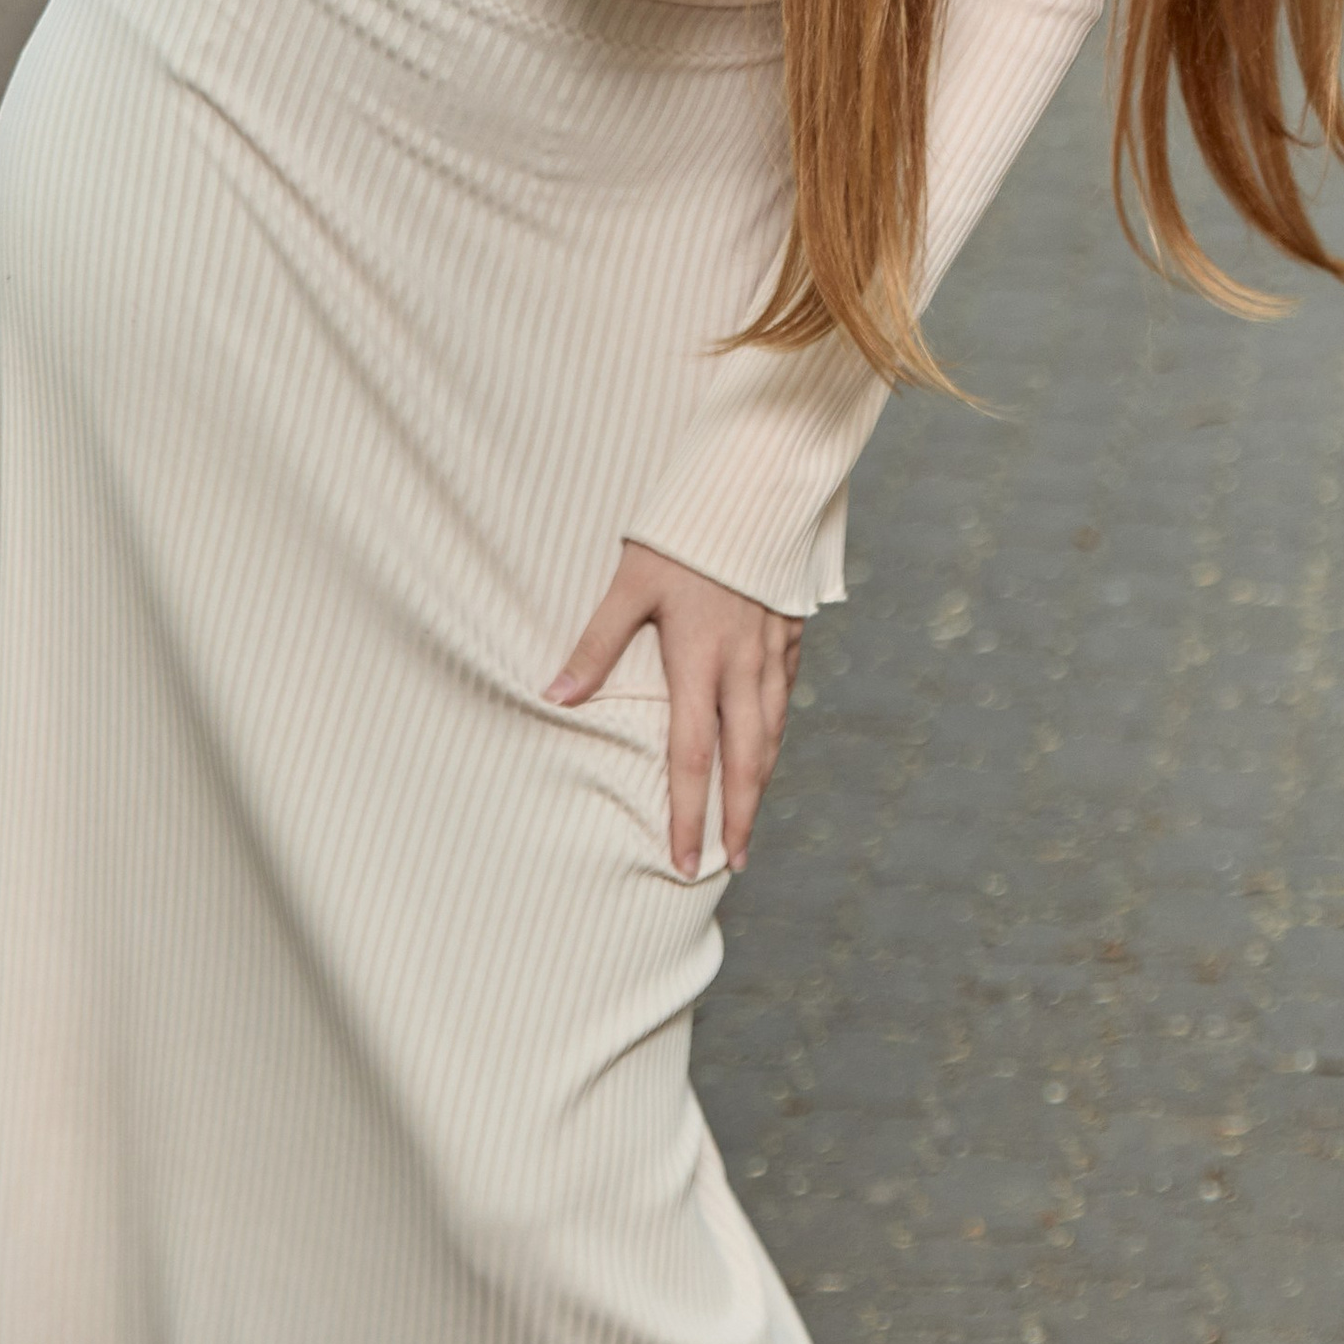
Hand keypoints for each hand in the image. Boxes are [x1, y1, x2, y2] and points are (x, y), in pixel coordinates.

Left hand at [546, 543, 803, 875]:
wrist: (754, 481)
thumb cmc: (684, 531)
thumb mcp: (631, 582)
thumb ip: (596, 644)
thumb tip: (554, 697)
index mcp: (699, 659)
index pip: (693, 758)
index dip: (689, 816)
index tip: (685, 862)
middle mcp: (741, 664)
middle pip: (745, 758)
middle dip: (739, 816)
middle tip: (734, 862)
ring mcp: (772, 647)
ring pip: (772, 728)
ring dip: (762, 779)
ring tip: (751, 817)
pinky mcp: (790, 626)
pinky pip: (786, 690)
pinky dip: (778, 725)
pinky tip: (771, 739)